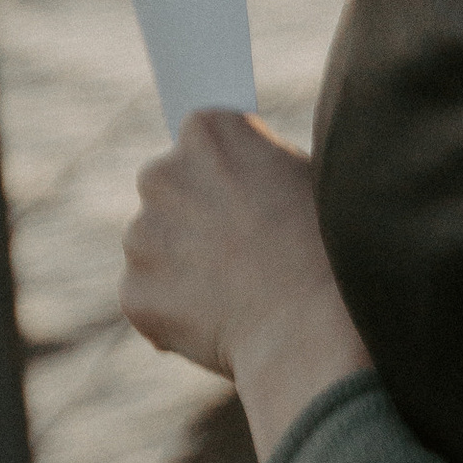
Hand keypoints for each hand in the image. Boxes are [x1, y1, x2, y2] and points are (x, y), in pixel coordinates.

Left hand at [121, 112, 371, 457]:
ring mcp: (142, 234)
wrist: (312, 329)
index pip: (204, 140)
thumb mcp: (308, 181)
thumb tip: (243, 184)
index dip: (227, 173)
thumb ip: (261, 168)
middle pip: (170, 189)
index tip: (243, 193)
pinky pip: (151, 297)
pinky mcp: (133, 290)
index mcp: (210, 133)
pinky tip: (222, 323)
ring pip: (156, 246)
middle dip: (195, 216)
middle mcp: (163, 174)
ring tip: (241, 293)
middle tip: (243, 249)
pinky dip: (175, 312)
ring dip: (184, 266)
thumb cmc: (328, 251)